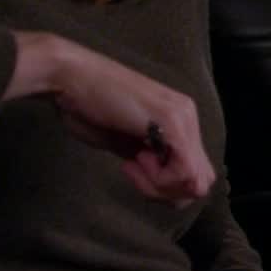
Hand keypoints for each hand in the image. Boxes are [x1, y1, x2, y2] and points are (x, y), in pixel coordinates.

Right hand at [5, 32, 214, 203]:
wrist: (70, 78)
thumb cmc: (87, 108)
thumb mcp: (125, 143)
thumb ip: (149, 162)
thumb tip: (164, 188)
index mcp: (180, 122)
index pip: (194, 174)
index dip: (166, 187)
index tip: (133, 171)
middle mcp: (189, 118)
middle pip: (200, 181)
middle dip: (167, 192)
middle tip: (134, 173)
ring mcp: (184, 118)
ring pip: (195, 181)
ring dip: (161, 186)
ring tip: (133, 165)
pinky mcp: (172, 121)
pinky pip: (184, 171)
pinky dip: (159, 179)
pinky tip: (134, 160)